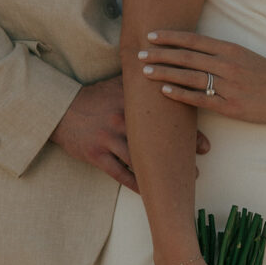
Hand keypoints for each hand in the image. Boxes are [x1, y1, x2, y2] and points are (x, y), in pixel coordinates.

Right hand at [50, 74, 209, 190]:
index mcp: (131, 102)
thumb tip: (171, 72)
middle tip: (197, 169)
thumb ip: (143, 82)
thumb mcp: (117, 86)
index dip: (187, 133)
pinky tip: (150, 192)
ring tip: (179, 183)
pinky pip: (119, 173)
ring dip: (160, 174)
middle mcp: (121, 120)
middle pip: (156, 142)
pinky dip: (135, 184)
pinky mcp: (96, 155)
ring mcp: (108, 139)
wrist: (60, 109)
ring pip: (140, 160)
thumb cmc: (93, 97)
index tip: (205, 145)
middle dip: (179, 157)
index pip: (165, 118)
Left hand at [139, 30, 265, 123]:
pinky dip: (181, 94)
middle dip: (161, 54)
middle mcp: (227, 64)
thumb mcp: (246, 57)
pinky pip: (200, 99)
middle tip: (139, 54)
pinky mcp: (231, 106)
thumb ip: (222, 55)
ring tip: (145, 72)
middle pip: (186, 57)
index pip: (193, 40)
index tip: (151, 35)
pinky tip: (165, 92)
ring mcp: (229, 85)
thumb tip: (197, 53)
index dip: (171, 37)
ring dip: (165, 73)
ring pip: (190, 77)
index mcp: (230, 49)